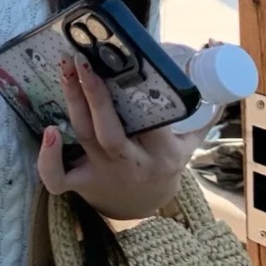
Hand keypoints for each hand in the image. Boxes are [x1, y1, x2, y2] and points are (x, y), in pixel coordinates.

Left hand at [36, 53, 211, 219]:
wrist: (144, 205)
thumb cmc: (162, 162)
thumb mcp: (187, 144)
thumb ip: (200, 116)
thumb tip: (216, 79)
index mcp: (163, 154)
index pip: (153, 124)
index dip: (140, 96)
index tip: (129, 62)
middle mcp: (131, 164)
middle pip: (110, 131)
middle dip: (95, 94)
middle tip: (83, 60)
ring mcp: (103, 173)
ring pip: (86, 138)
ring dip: (73, 102)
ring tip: (66, 70)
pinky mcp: (81, 183)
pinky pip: (58, 179)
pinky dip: (48, 159)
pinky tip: (48, 131)